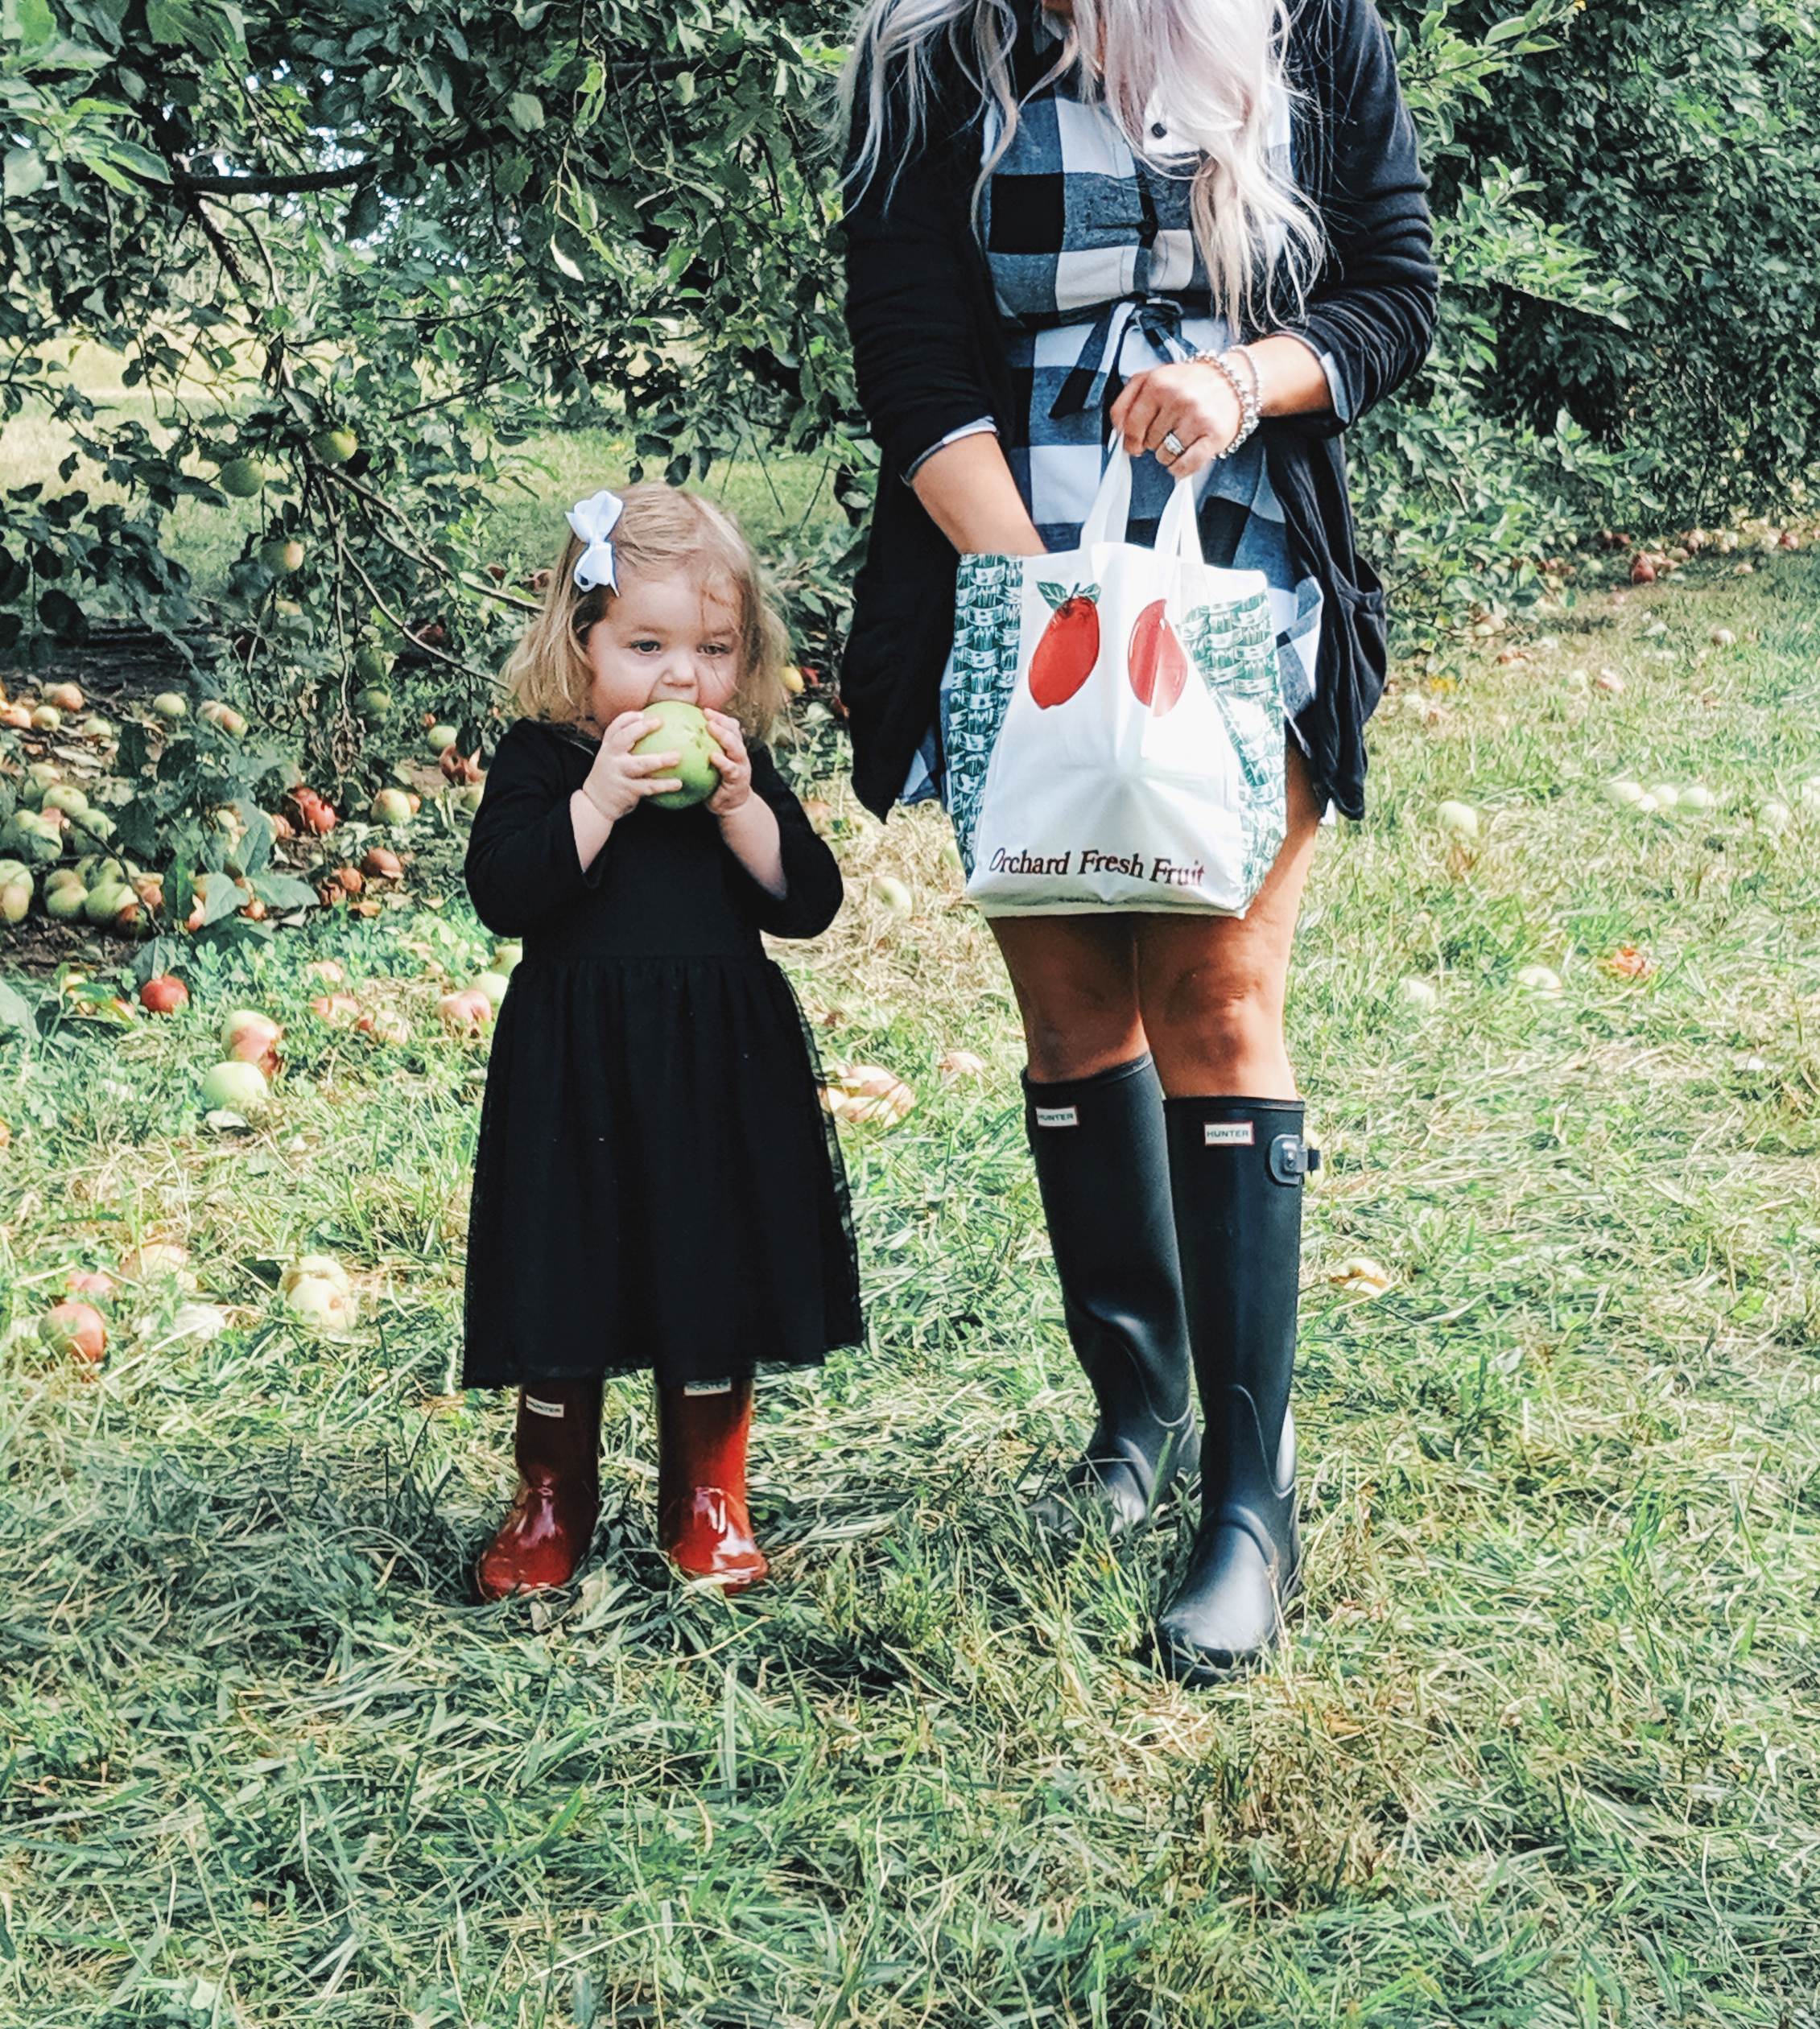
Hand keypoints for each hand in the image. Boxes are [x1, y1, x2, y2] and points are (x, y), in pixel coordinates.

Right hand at [580, 709, 679, 821]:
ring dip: (660, 760)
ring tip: (677, 756)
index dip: (628, 718)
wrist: (595, 804)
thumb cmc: (612, 777)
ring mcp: (619, 774)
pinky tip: (678, 783)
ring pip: (641, 764)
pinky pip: (649, 786)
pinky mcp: (627, 790)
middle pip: (624, 738)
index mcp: (608, 748)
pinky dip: (664, 785)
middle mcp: (611, 758)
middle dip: (641, 728)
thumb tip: (656, 734)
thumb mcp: (612, 759)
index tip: (643, 713)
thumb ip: (626, 747)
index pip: (614, 728)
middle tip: (660, 722)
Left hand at [703, 708, 752, 815]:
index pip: (730, 728)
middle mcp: (739, 755)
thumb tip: (676, 743)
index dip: (720, 717)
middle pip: (734, 732)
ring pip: (736, 747)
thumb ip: (700, 754)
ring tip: (711, 727)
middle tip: (707, 715)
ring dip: (724, 736)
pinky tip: (712, 757)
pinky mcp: (738, 780)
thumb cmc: (717, 785)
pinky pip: (731, 769)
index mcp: (733, 749)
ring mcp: (741, 767)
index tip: (704, 710)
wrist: (732, 807)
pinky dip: (723, 762)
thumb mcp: (710, 767)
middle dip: (722, 721)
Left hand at [1110, 360, 1242, 479]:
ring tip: (1181, 438)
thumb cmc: (1191, 383)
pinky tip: (1185, 457)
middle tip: (1170, 429)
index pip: (1129, 424)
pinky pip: (1185, 465)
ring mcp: (1196, 417)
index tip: (1135, 444)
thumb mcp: (1154, 378)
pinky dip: (1181, 468)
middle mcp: (1177, 398)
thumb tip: (1118, 431)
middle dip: (1154, 441)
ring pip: (1165, 456)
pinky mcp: (1213, 435)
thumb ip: (1129, 400)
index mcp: (1158, 383)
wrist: (1234, 380)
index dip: (1130, 439)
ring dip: (1169, 454)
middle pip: (1147, 442)